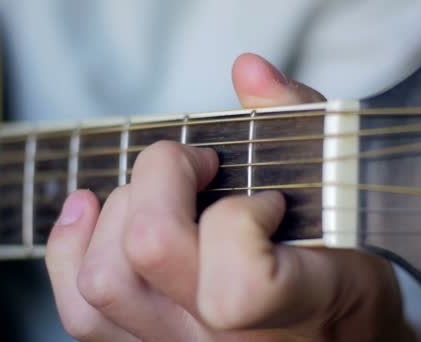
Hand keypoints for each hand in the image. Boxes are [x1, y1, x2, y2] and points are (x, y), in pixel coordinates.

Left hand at [46, 53, 415, 340]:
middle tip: (200, 168)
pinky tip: (93, 214)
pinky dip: (74, 248)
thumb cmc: (346, 272)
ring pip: (102, 281)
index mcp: (295, 309)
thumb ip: (301, 123)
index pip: (236, 285)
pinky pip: (82, 311)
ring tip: (156, 191)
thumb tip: (248, 70)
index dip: (239, 218)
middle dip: (163, 178)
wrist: (331, 337)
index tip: (267, 200)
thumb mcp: (346, 198)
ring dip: (120, 210)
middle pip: (149, 252)